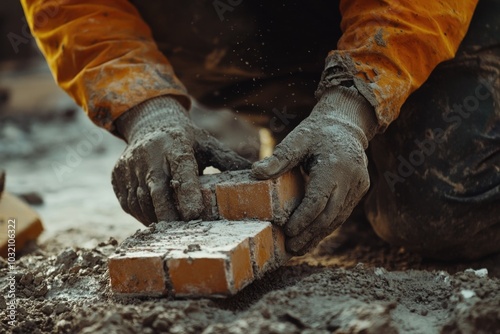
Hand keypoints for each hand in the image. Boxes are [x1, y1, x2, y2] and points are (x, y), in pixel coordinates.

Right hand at [112, 97, 250, 224]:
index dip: (187, 192)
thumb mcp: (208, 144)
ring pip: (141, 201)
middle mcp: (148, 153)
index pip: (181, 168)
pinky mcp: (117, 176)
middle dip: (170, 215)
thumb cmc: (185, 138)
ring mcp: (129, 165)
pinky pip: (128, 203)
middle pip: (157, 190)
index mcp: (175, 143)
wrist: (148, 122)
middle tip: (186, 233)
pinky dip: (142, 216)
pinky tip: (156, 221)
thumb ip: (229, 161)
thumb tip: (261, 175)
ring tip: (172, 233)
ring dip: (156, 219)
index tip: (195, 214)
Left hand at [252, 86, 377, 254]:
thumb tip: (255, 173)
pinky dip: (326, 226)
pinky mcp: (360, 191)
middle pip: (329, 215)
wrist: (347, 126)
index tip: (287, 231)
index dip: (303, 218)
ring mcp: (358, 187)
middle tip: (290, 247)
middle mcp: (351, 179)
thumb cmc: (317, 133)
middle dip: (309, 234)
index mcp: (336, 166)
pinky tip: (312, 236)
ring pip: (337, 218)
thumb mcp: (297, 140)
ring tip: (298, 248)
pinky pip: (341, 214)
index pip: (318, 200)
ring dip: (318, 235)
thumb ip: (279, 159)